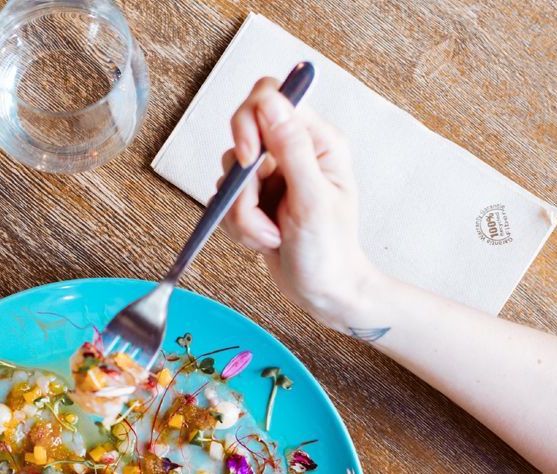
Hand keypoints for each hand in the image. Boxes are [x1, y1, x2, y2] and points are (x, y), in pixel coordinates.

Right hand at [221, 78, 381, 331]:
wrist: (324, 293)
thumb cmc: (330, 252)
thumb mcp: (312, 199)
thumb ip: (291, 148)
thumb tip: (272, 101)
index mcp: (317, 141)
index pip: (270, 98)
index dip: (249, 122)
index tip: (249, 157)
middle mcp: (292, 152)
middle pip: (242, 137)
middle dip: (243, 185)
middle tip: (259, 211)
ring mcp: (272, 177)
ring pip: (230, 177)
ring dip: (244, 215)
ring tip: (271, 236)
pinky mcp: (255, 200)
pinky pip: (226, 202)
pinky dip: (239, 227)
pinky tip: (264, 241)